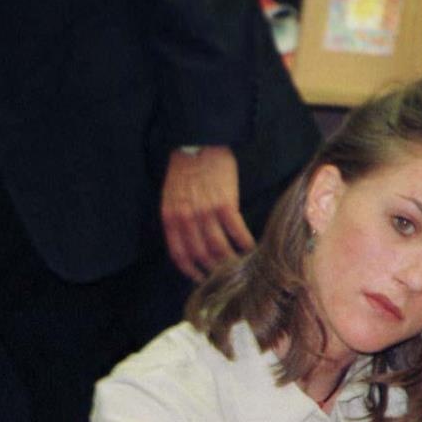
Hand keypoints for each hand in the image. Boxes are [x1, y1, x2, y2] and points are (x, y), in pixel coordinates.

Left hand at [159, 146, 251, 281]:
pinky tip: (251, 248)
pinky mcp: (226, 204)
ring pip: (219, 249)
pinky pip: (236, 232)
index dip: (191, 271)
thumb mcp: (171, 197)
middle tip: (225, 276)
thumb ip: (178, 220)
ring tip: (240, 266)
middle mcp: (186, 220)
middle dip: (214, 270)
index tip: (201, 278)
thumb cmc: (186, 169)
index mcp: (171, 219)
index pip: (179, 254)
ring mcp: (206, 213)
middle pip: (201, 256)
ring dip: (230, 261)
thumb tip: (190, 243)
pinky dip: (245, 244)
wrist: (199, 143)